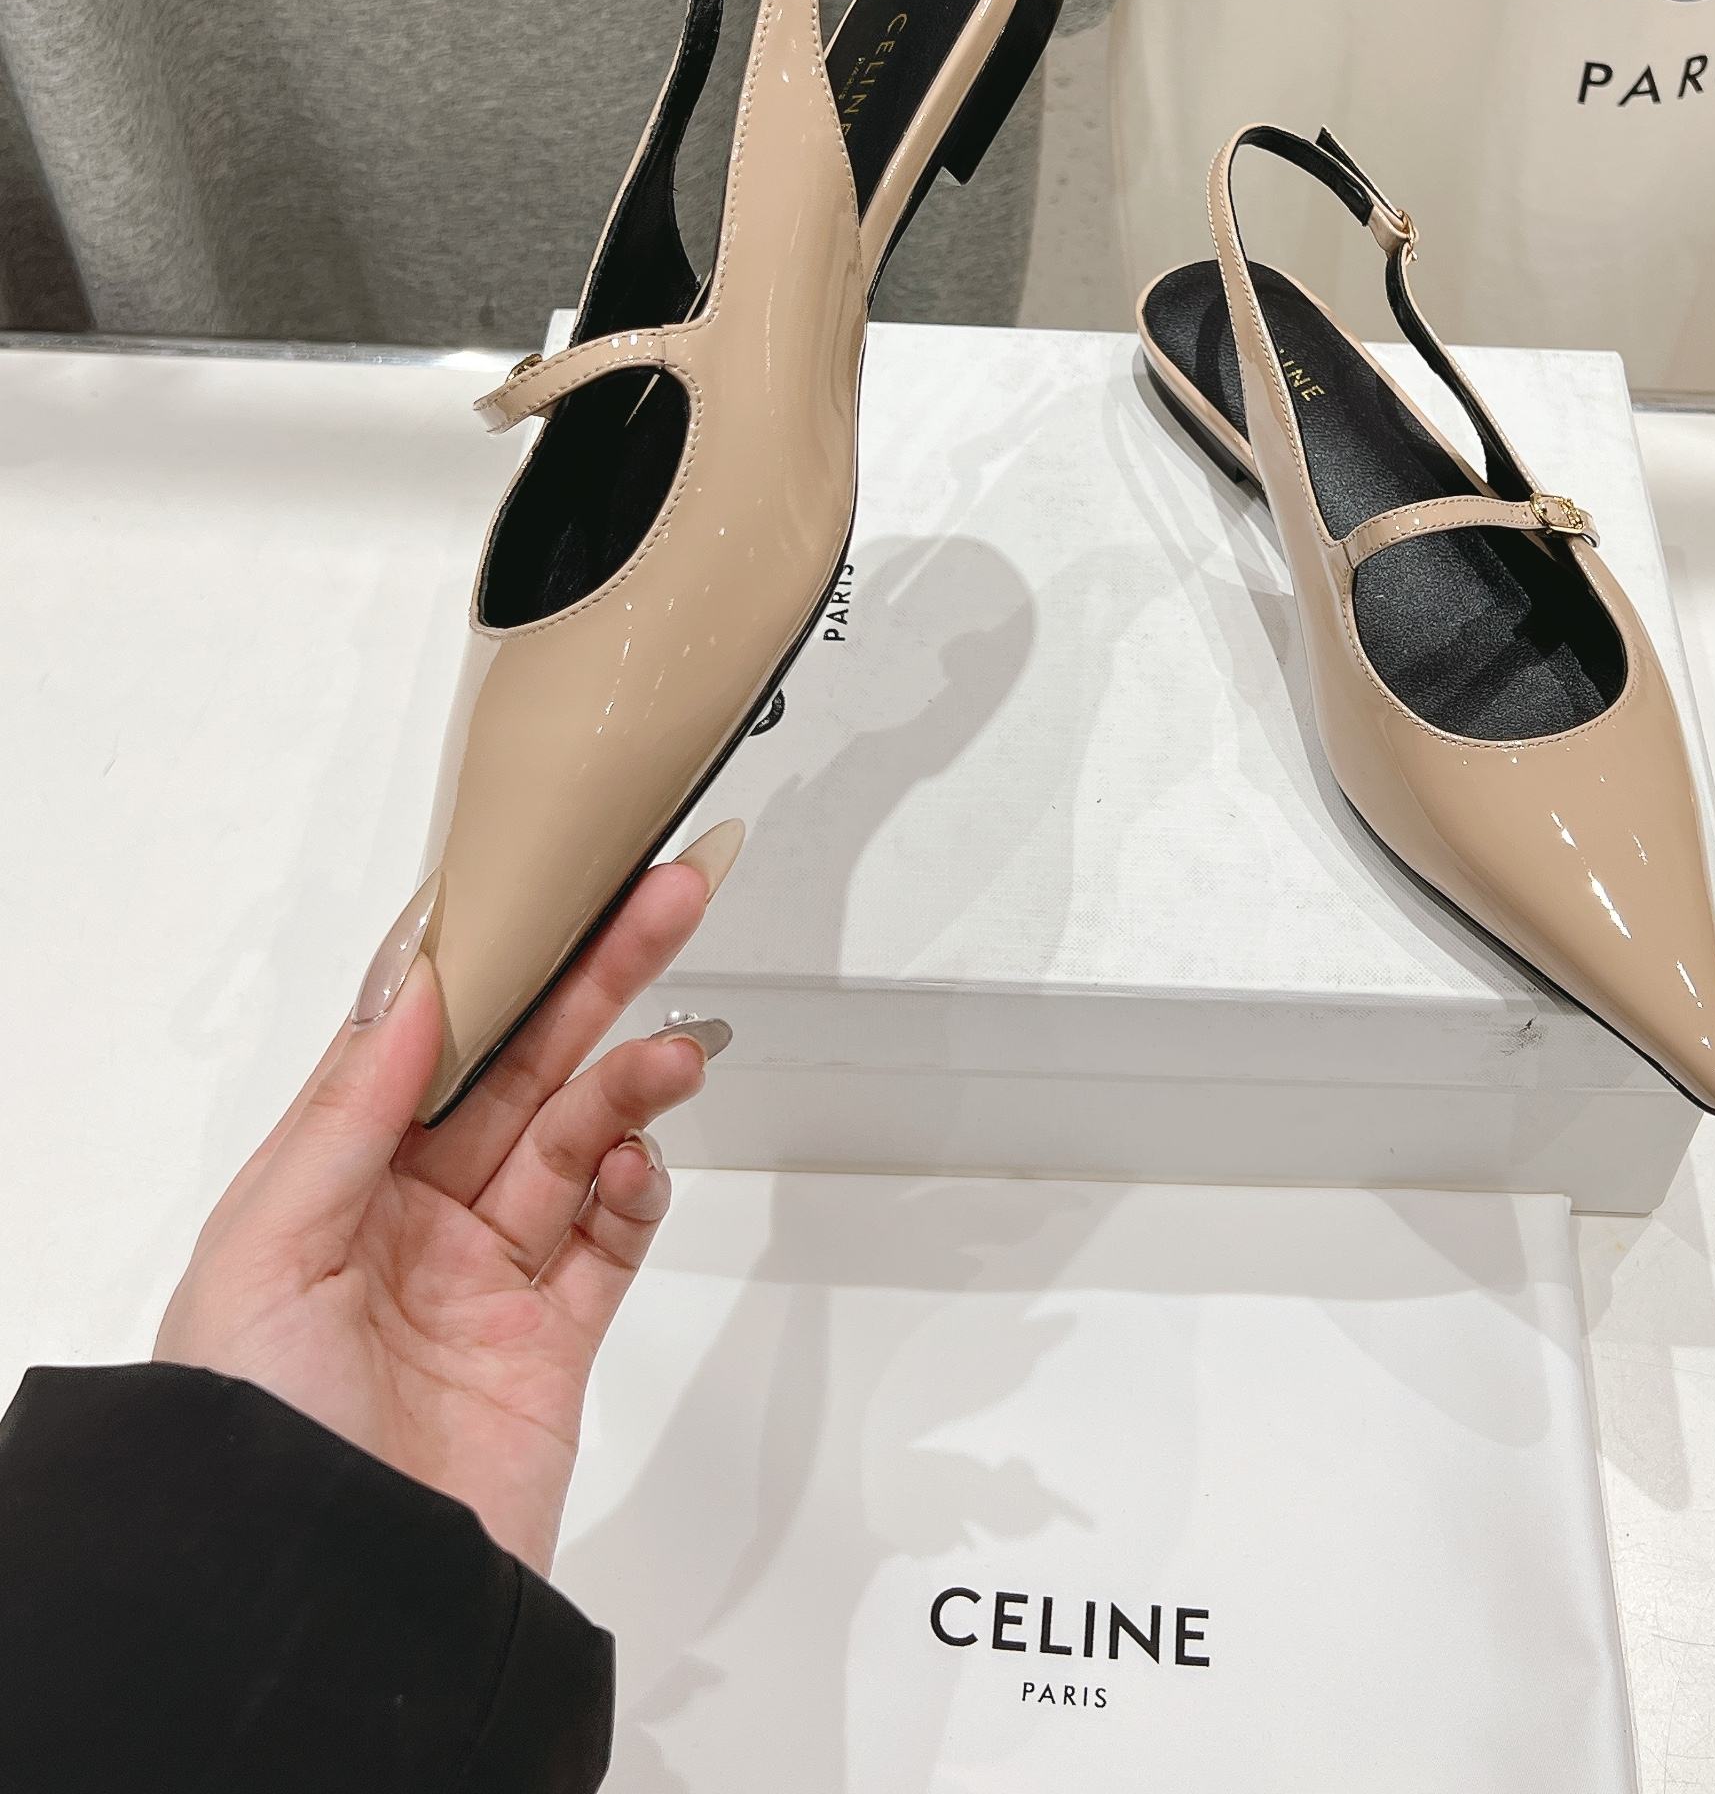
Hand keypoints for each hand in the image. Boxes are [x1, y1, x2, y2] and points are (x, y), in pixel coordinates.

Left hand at [154, 827, 742, 1574]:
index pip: (422, 1043)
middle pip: (520, 1073)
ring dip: (629, 1086)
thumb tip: (414, 985)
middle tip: (663, 900)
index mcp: (327, 1191)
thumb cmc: (254, 1452)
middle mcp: (407, 1225)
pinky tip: (640, 1161)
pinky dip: (639, 1190)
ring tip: (672, 1056)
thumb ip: (345, 1117)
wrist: (329, 1620)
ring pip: (578, 1145)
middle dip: (593, 983)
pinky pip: (612, 1243)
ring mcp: (485, 1287)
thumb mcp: (264, 1258)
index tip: (546, 882)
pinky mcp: (552, 1351)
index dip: (490, 961)